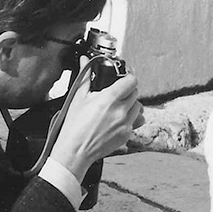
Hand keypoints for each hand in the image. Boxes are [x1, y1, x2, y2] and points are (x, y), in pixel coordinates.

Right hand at [49, 58, 142, 182]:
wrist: (75, 151)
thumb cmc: (74, 127)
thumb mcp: (78, 98)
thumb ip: (85, 76)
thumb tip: (86, 61)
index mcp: (109, 99)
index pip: (131, 80)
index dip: (128, 76)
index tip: (125, 76)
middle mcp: (120, 111)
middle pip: (135, 93)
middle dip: (127, 91)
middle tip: (117, 93)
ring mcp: (125, 124)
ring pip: (138, 107)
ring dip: (130, 105)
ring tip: (118, 108)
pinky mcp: (126, 135)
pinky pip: (135, 122)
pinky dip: (130, 119)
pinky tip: (118, 120)